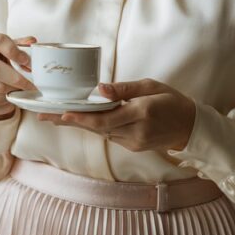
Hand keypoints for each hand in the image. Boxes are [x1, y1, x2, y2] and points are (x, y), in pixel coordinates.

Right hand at [0, 33, 38, 120]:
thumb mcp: (9, 49)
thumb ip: (21, 45)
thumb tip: (31, 42)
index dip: (15, 52)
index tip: (27, 62)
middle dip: (16, 78)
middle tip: (30, 84)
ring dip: (13, 91)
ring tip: (23, 91)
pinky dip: (7, 102)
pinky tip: (12, 98)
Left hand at [37, 77, 195, 154]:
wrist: (191, 127)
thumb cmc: (171, 100)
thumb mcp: (150, 86)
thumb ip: (124, 89)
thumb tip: (100, 89)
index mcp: (141, 113)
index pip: (105, 118)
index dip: (81, 118)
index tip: (61, 114)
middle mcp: (136, 132)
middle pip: (97, 128)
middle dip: (70, 122)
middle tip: (44, 116)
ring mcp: (134, 143)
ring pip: (102, 132)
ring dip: (81, 124)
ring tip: (55, 115)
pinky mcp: (133, 148)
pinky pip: (111, 135)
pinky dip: (98, 126)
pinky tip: (83, 119)